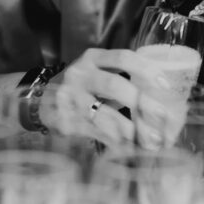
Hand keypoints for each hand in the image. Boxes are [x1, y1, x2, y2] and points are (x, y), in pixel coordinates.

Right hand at [43, 48, 177, 148]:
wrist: (39, 101)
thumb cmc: (80, 87)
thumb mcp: (97, 71)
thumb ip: (123, 76)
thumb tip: (161, 96)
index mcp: (92, 58)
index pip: (123, 58)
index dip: (146, 70)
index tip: (164, 85)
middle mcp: (79, 74)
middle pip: (114, 85)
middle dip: (140, 103)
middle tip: (160, 117)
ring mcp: (69, 98)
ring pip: (103, 113)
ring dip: (129, 128)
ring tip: (148, 139)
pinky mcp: (64, 121)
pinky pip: (93, 132)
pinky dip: (113, 140)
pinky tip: (127, 145)